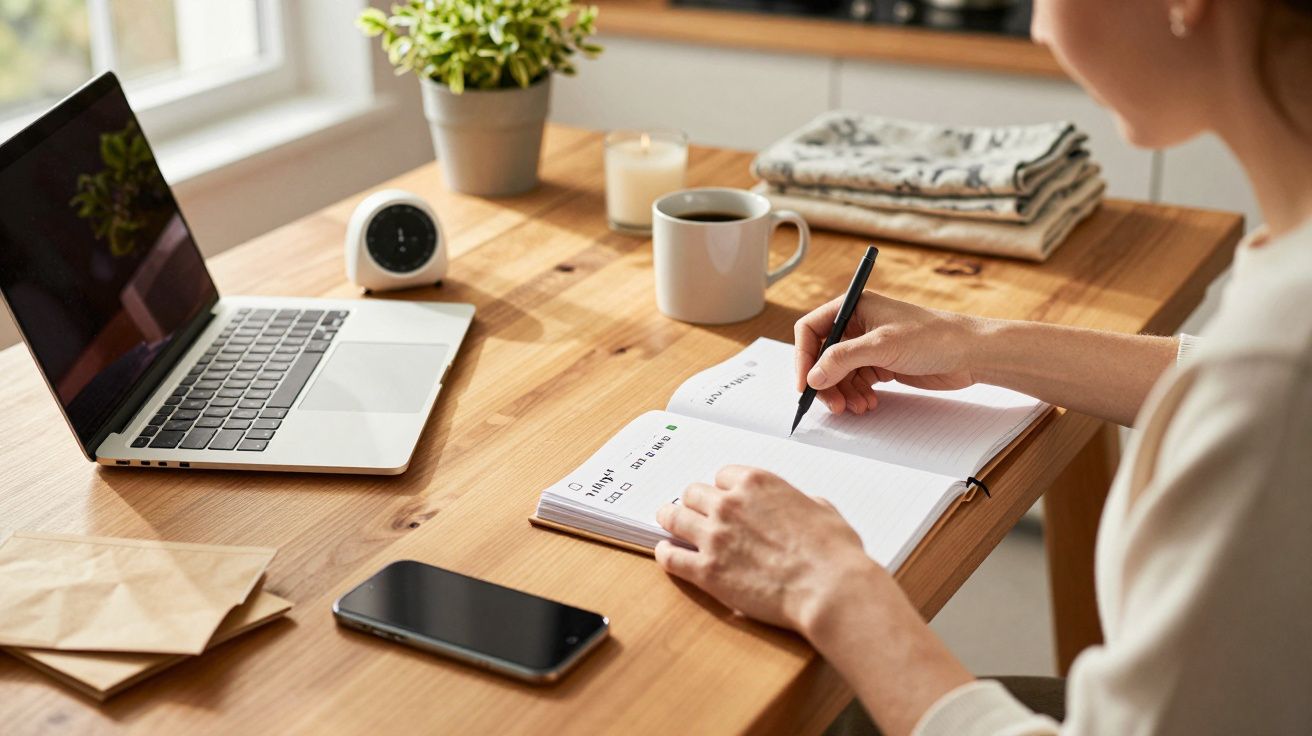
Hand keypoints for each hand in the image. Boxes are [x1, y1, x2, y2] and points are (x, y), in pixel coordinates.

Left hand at [654, 465, 882, 631]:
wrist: (829, 589)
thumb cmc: (833, 553)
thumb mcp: (823, 510)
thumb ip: (802, 502)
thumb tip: (801, 506)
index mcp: (757, 483)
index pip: (723, 475)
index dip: (723, 488)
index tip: (722, 496)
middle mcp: (730, 504)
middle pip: (694, 493)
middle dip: (695, 502)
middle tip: (694, 510)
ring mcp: (714, 537)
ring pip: (673, 517)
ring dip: (670, 518)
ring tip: (666, 521)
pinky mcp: (706, 570)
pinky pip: (671, 556)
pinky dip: (666, 554)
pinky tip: (666, 553)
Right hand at [795, 291, 982, 414]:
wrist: (971, 353)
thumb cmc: (933, 337)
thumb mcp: (882, 345)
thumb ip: (842, 359)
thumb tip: (812, 377)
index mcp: (854, 307)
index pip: (812, 330)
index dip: (804, 356)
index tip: (805, 383)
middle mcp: (858, 325)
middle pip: (823, 357)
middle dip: (825, 382)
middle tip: (833, 404)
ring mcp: (869, 347)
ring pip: (838, 374)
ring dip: (843, 393)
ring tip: (857, 407)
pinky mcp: (882, 365)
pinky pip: (857, 383)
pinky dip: (857, 396)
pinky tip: (869, 404)